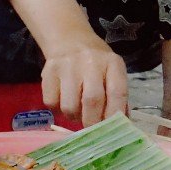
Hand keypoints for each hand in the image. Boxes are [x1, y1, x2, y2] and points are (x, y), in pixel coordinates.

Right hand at [11, 0, 130, 124]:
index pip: (118, 92)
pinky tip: (62, 100)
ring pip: (69, 106)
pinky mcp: (48, 71)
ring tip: (76, 111)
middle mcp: (91, 62)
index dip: (114, 115)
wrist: (69, 39)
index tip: (110, 130)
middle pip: (92, 101)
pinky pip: (51, 102)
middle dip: (92, 122)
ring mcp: (68, 66)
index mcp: (112, 63)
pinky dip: (57, 109)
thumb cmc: (96, 62)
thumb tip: (122, 124)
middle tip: (90, 129)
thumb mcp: (112, 72)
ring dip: (73, 116)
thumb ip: (118, 97)